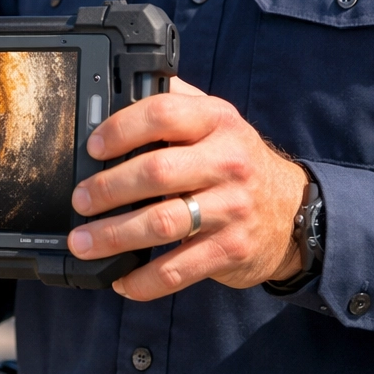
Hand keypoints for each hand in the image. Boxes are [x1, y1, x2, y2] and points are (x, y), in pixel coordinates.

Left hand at [67, 80, 306, 300]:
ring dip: (114, 236)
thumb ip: (173, 103)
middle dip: (107, 189)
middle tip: (80, 201)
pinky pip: (179, 268)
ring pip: (162, 222)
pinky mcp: (231, 250)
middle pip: (157, 172)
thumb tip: (114, 94)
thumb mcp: (214, 122)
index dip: (122, 129)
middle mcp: (228, 161)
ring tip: (83, 242)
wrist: (292, 210)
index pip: (164, 114)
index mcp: (217, 121)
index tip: (93, 148)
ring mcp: (232, 208)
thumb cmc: (235, 161)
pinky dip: (144, 280)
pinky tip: (121, 279)